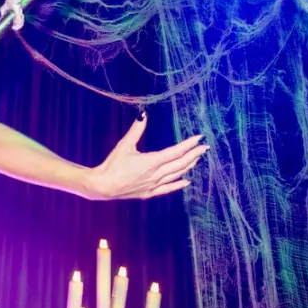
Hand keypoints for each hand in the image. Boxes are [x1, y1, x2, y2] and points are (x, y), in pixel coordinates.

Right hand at [87, 116, 207, 199]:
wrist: (103, 186)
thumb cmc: (112, 165)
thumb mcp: (124, 145)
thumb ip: (136, 130)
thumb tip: (143, 115)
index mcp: (151, 161)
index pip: (176, 152)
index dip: (189, 145)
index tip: (199, 138)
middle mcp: (156, 174)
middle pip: (180, 164)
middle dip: (193, 154)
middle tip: (204, 148)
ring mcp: (154, 185)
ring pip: (176, 175)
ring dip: (188, 166)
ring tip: (197, 159)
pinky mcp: (149, 192)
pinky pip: (168, 188)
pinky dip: (179, 184)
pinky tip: (187, 181)